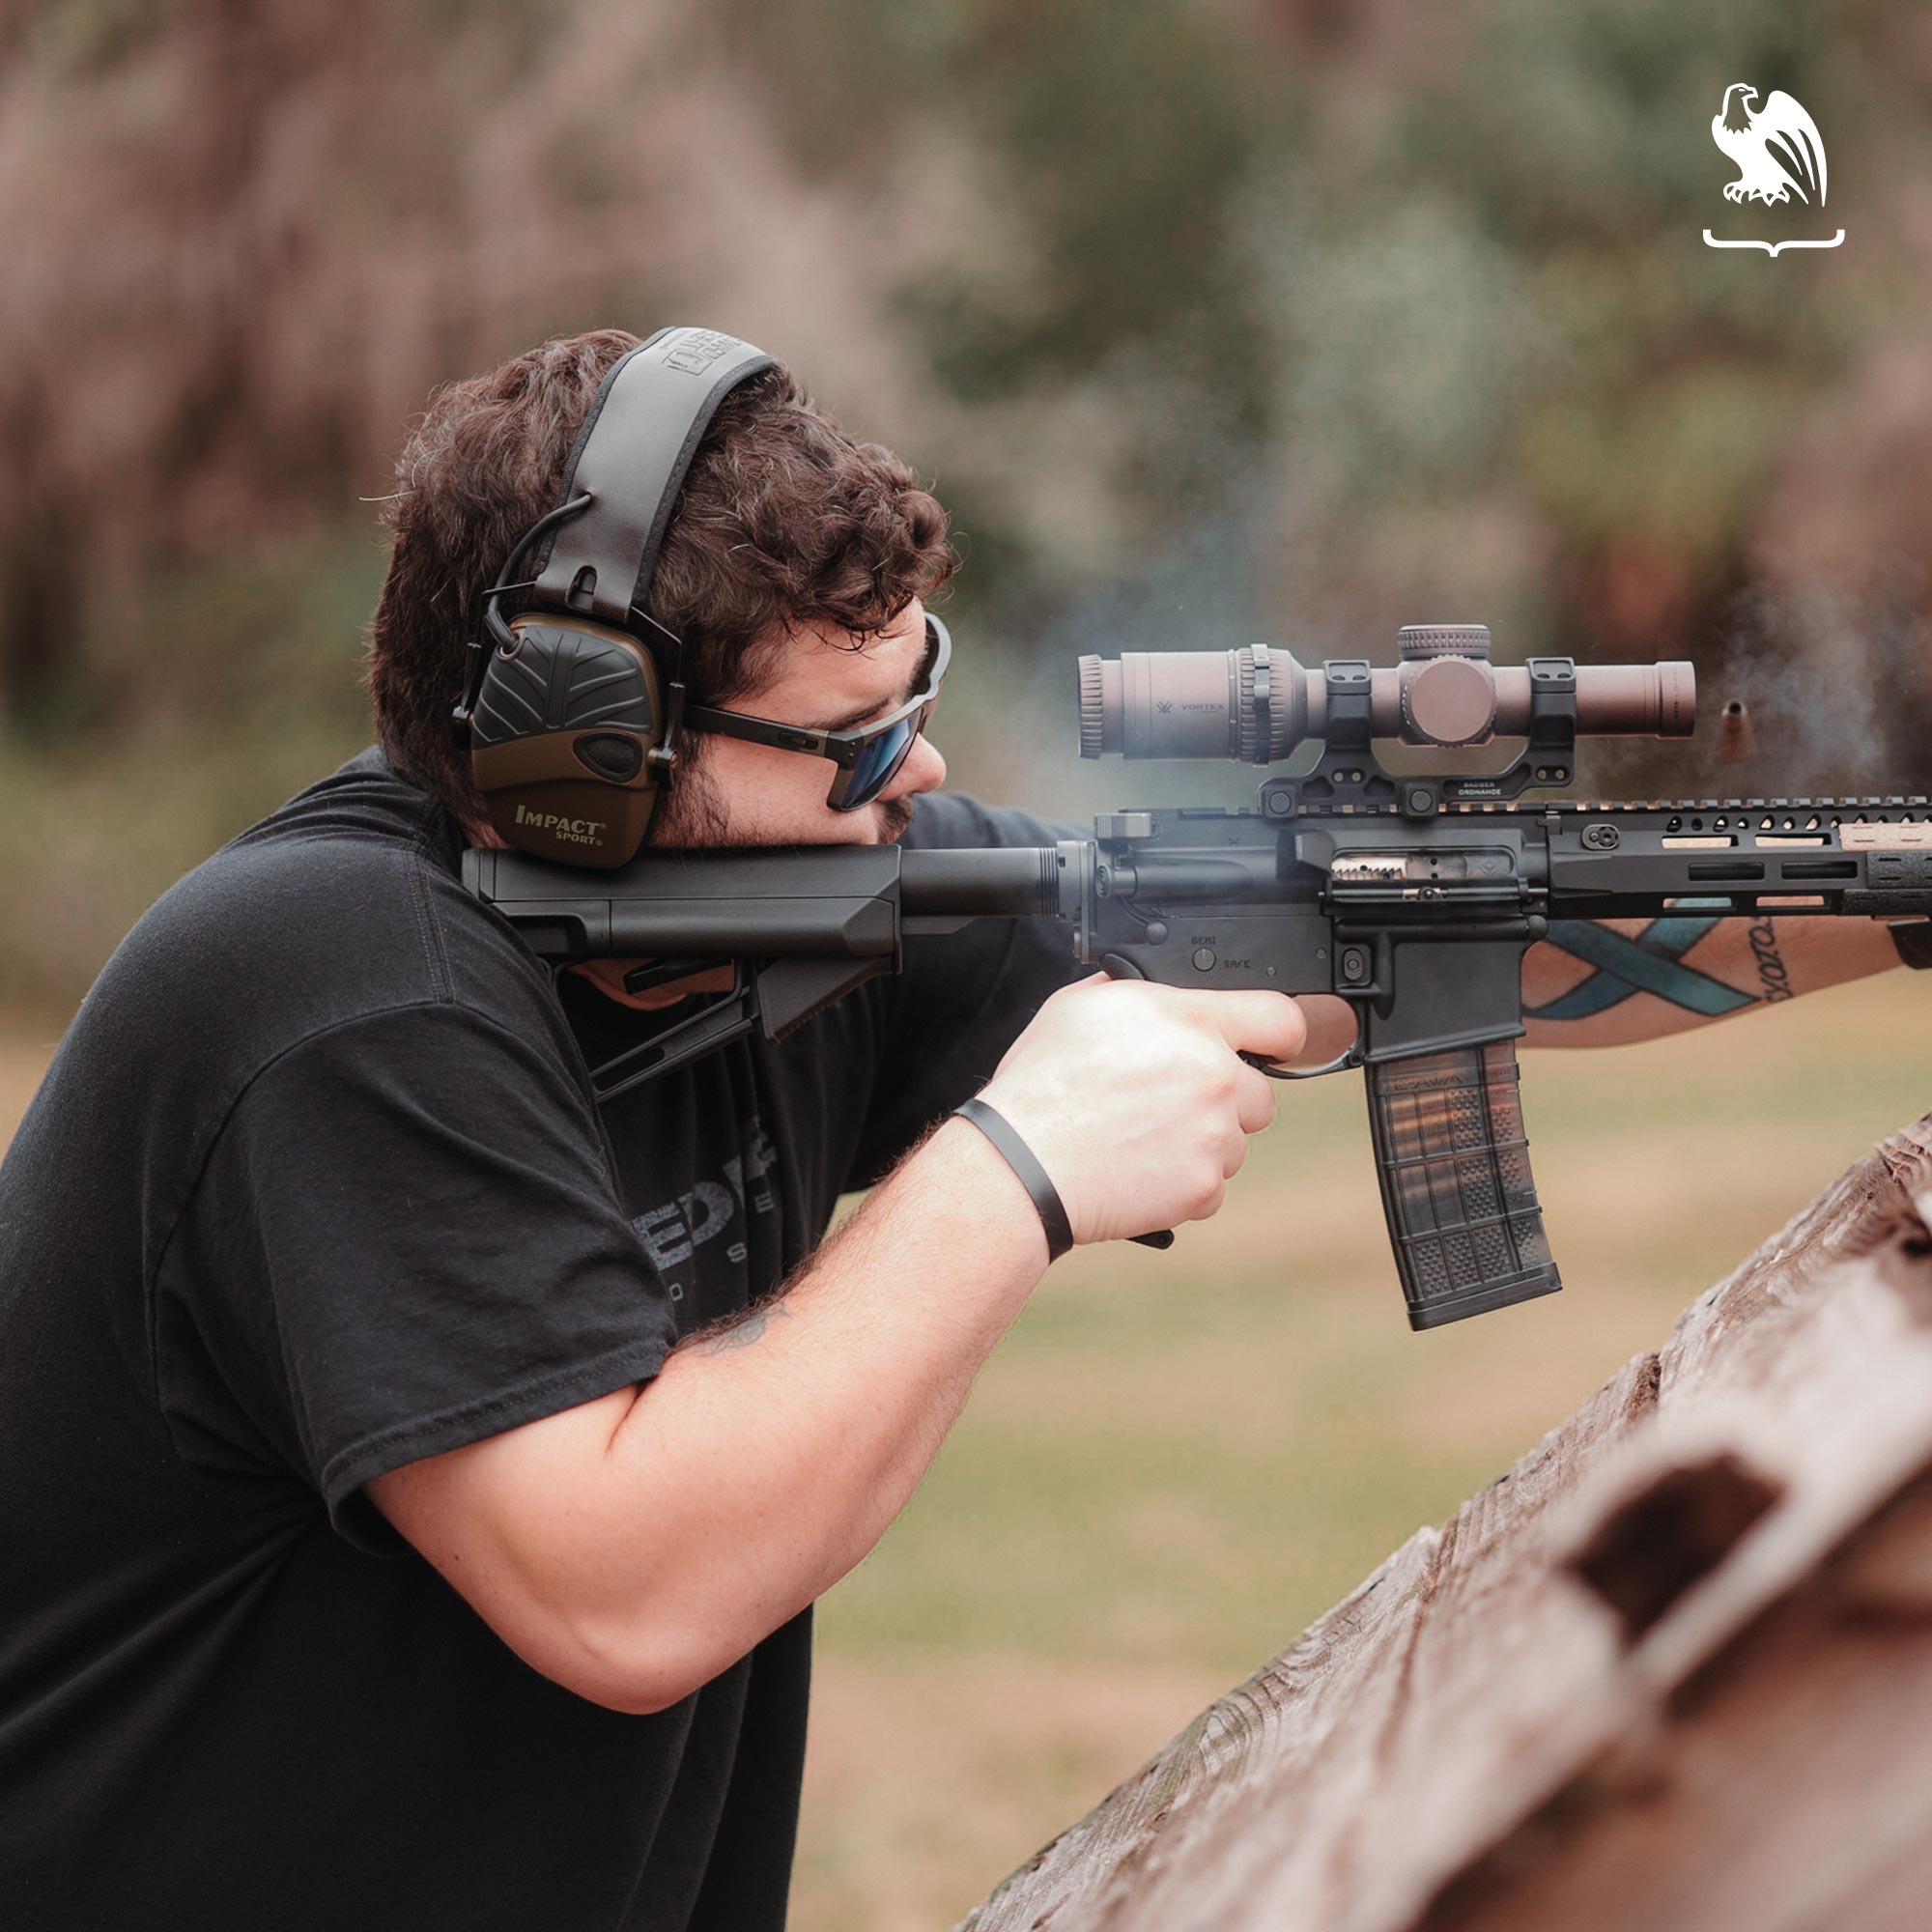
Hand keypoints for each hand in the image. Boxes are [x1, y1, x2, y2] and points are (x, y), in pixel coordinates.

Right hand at [974, 975, 1306, 1244]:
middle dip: (1226, 1099)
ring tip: (1144, 1139)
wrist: (1022, 1163)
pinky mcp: (1203, 1186)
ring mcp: (1213, 1135)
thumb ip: (1138, 993)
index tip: (1271, 1047)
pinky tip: (1141, 1169)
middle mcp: (1213, 1075)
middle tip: (1171, 1104)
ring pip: (1236, 1141)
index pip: (1279, 1018)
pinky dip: (1184, 1183)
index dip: (1278, 1034)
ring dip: (1204, 1143)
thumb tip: (1155, 990)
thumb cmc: (1042, 1086)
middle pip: (1261, 1093)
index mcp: (1189, 1021)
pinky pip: (1213, 1185)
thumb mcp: (1080, 1005)